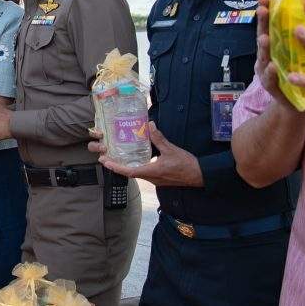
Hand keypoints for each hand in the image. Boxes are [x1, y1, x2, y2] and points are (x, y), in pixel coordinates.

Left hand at [88, 123, 202, 186]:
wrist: (199, 175)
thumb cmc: (186, 164)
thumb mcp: (171, 149)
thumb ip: (159, 138)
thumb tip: (150, 125)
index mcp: (151, 172)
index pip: (128, 172)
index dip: (115, 167)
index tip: (105, 162)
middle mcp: (151, 178)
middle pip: (130, 173)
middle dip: (117, 166)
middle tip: (106, 158)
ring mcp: (155, 180)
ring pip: (137, 173)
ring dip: (126, 166)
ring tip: (118, 157)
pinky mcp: (160, 178)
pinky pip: (144, 173)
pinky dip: (137, 166)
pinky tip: (137, 158)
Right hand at [254, 0, 301, 112]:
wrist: (298, 104)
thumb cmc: (298, 73)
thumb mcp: (296, 51)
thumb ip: (293, 33)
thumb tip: (297, 7)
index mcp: (277, 45)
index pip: (272, 25)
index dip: (268, 10)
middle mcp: (268, 56)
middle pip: (264, 36)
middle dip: (263, 23)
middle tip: (262, 9)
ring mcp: (268, 72)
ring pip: (264, 57)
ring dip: (263, 48)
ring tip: (264, 38)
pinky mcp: (274, 88)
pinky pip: (271, 80)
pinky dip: (271, 74)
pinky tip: (273, 67)